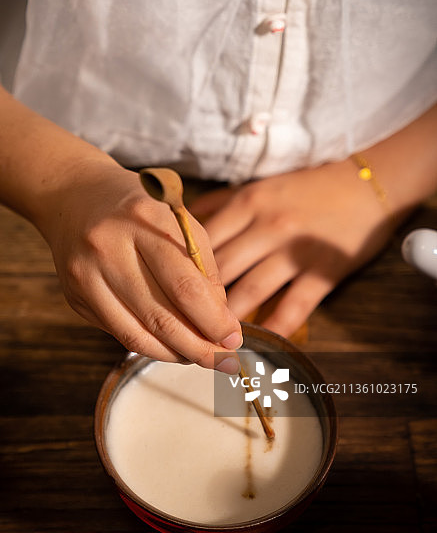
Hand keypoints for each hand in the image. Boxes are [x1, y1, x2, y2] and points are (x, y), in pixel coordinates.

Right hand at [36, 160, 241, 370]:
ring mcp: (86, 274)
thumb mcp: (177, 220)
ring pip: (137, 333)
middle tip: (225, 361)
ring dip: (175, 353)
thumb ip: (202, 266)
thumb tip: (220, 320)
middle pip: (161, 316)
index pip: (185, 285)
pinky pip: (118, 332)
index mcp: (144, 220)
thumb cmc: (137, 208)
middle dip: (199, 347)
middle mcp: (109, 246)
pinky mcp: (74, 296)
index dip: (213, 320)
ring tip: (200, 357)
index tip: (234, 338)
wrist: (75, 195)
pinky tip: (170, 347)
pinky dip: (149, 346)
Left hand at [188, 159, 394, 336]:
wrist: (367, 186)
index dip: (180, 268)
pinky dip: (275, 328)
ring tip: (209, 342)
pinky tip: (258, 346)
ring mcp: (295, 251)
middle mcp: (267, 226)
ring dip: (228, 320)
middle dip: (196, 300)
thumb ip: (220, 203)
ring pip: (251, 290)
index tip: (165, 291)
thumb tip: (182, 218)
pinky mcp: (324, 272)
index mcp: (247, 204)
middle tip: (179, 325)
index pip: (202, 240)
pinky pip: (294, 306)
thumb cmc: (307, 188)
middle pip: (220, 269)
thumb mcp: (260, 187)